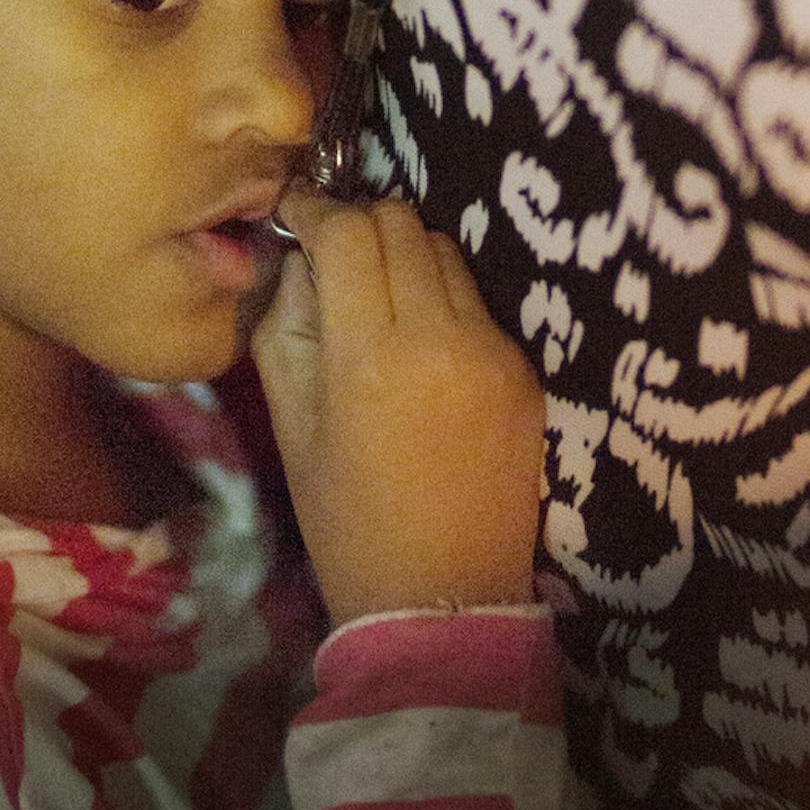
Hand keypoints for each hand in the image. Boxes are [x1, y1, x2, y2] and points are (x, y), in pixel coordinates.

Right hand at [250, 191, 544, 625]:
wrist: (443, 599)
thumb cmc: (348, 522)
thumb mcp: (293, 429)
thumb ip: (285, 330)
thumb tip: (294, 258)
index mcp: (369, 358)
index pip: (348, 232)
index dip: (316, 210)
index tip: (296, 215)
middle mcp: (439, 338)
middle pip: (400, 223)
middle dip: (359, 225)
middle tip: (334, 254)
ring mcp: (492, 350)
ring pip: (443, 250)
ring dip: (404, 254)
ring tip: (379, 296)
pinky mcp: (524, 369)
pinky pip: (476, 300)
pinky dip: (441, 299)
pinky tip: (422, 342)